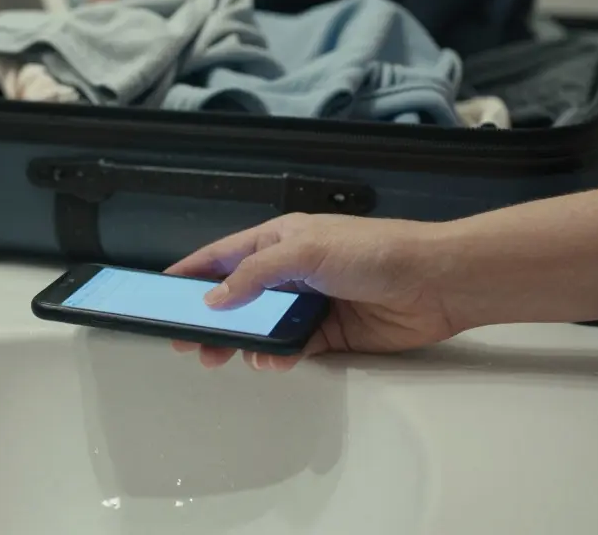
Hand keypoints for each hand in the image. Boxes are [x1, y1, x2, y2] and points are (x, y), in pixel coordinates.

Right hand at [166, 213, 464, 370]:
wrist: (435, 283)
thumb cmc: (376, 251)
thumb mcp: (305, 250)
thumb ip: (255, 274)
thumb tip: (216, 298)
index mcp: (282, 238)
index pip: (225, 255)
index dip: (193, 272)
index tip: (162, 291)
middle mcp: (293, 270)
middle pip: (238, 296)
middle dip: (209, 317)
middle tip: (184, 339)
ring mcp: (311, 303)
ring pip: (261, 327)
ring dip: (241, 342)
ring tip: (219, 356)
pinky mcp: (330, 333)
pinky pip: (292, 347)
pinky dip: (277, 355)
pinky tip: (270, 359)